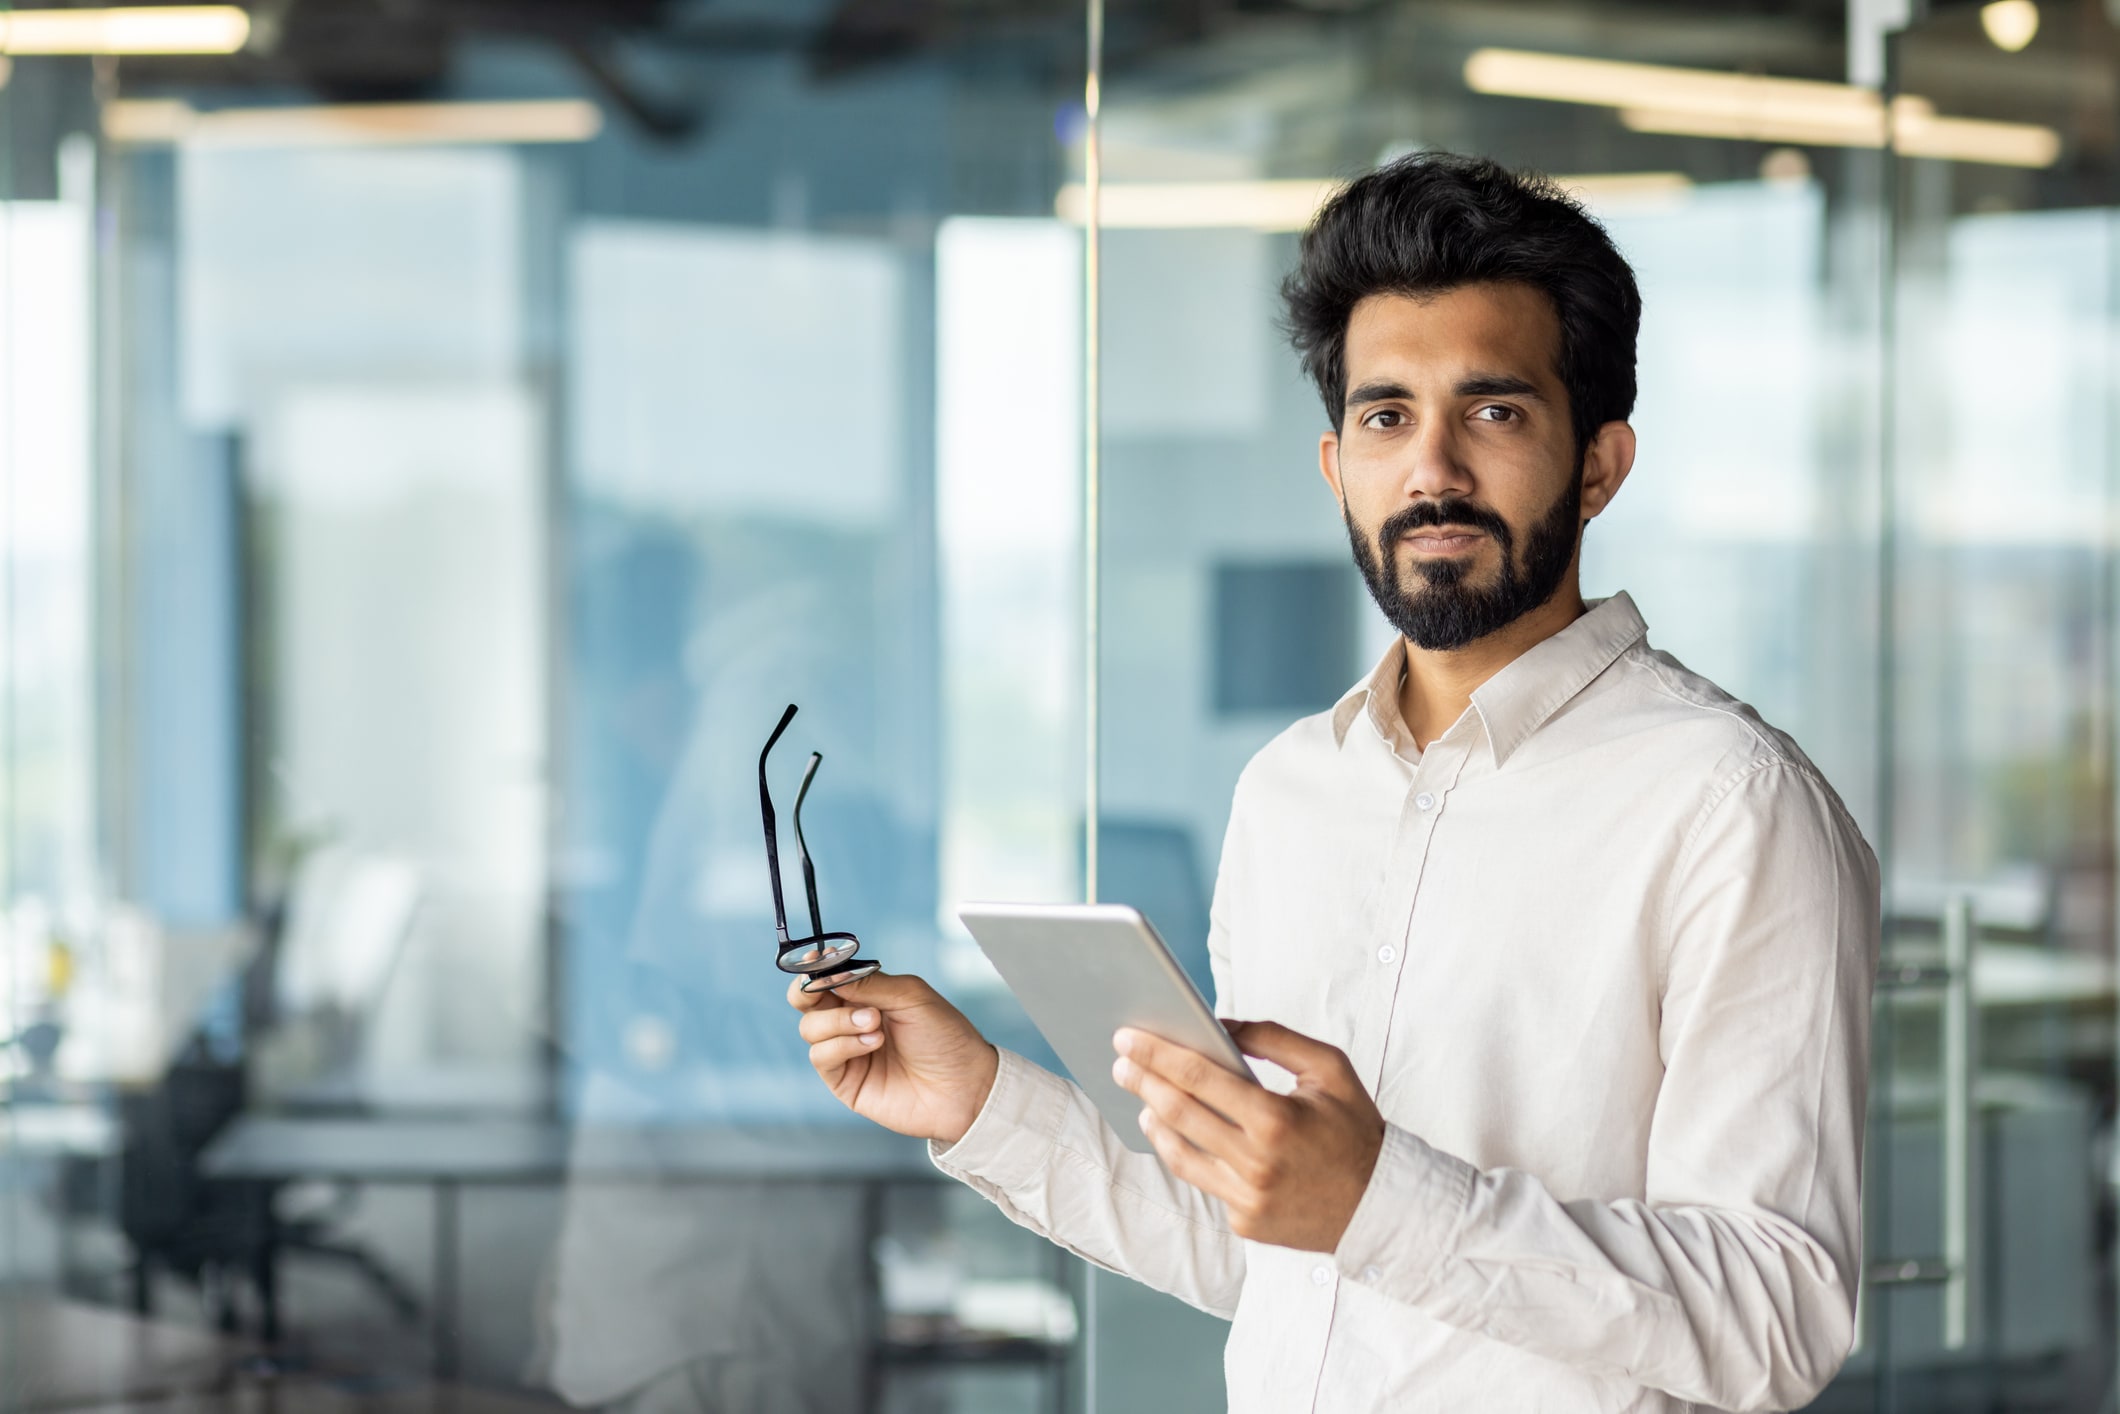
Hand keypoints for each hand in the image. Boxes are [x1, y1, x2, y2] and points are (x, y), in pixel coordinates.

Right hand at [790, 971, 998, 1144]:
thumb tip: (830, 973)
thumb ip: (869, 982)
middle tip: (825, 988)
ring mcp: (847, 1052)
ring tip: (875, 1025)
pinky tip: (872, 1043)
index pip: (826, 978)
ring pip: (810, 1028)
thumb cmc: (946, 1038)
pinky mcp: (845, 1081)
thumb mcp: (911, 996)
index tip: (813, 962)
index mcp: (868, 996)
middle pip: (805, 1002)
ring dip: (839, 1021)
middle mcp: (851, 1022)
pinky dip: (842, 1045)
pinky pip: (821, 1057)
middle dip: (809, 992)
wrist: (964, 1086)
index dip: (814, 969)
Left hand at [1112, 1020, 1384, 1251]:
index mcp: (1276, 1119)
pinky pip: (1203, 1181)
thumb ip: (1274, 1038)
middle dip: (1142, 1082)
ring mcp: (1247, 1199)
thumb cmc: (1356, 1130)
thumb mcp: (1330, 1069)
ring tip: (1142, 1099)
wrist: (1382, 1205)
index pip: (1199, 1078)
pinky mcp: (1245, 1223)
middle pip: (1178, 1114)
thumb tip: (1221, 1024)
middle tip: (1120, 1062)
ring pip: (1179, 1154)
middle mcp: (1257, 1163)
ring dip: (1153, 1121)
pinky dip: (1184, 1153)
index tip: (1128, 1036)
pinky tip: (1173, 1134)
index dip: (1156, 1054)